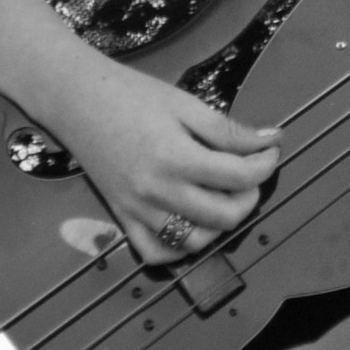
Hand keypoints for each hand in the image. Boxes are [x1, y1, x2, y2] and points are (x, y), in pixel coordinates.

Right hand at [61, 55, 279, 265]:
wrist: (76, 100)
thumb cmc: (132, 95)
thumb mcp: (186, 104)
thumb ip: (229, 130)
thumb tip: (272, 140)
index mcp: (176, 157)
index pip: (239, 176)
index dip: (266, 163)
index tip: (270, 149)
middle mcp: (157, 191)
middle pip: (225, 216)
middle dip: (249, 195)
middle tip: (248, 172)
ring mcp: (138, 210)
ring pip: (196, 241)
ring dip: (220, 224)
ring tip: (222, 196)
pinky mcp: (122, 218)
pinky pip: (157, 253)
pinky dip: (181, 247)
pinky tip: (192, 222)